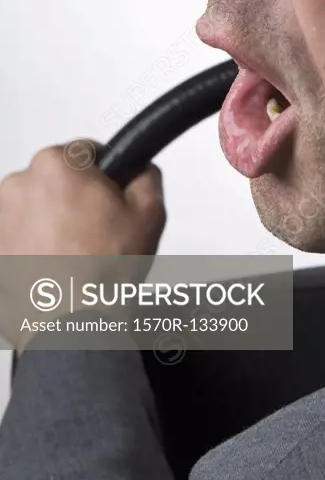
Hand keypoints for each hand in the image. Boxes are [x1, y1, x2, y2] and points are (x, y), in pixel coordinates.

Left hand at [0, 142, 165, 352]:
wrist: (71, 328)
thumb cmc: (100, 274)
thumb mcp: (151, 212)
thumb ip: (147, 175)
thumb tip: (140, 169)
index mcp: (56, 165)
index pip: (86, 151)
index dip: (106, 175)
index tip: (111, 197)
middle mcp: (18, 185)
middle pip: (57, 180)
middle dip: (76, 199)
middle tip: (98, 231)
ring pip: (36, 209)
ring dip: (52, 223)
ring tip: (75, 255)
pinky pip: (18, 237)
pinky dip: (34, 247)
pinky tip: (54, 267)